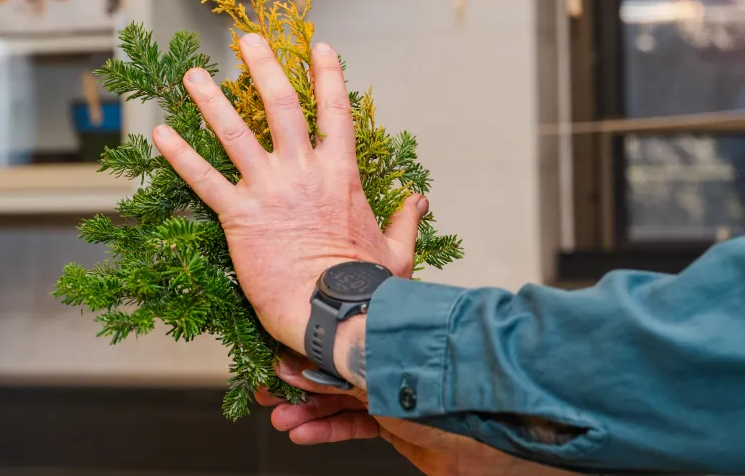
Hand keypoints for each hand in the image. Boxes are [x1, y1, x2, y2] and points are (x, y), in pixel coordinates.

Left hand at [152, 33, 428, 354]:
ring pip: (235, 133)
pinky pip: (204, 180)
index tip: (320, 47)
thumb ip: (406, 220)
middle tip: (247, 40)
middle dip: (264, 67)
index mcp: (341, 175)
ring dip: (211, 102)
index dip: (329, 76)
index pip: (336, 113)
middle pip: (281, 106)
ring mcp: (269, 191)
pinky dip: (180, 156)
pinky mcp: (240, 218)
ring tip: (192, 75)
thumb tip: (420, 201)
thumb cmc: (367, 288)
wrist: (337, 315)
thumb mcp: (397, 250)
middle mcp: (303, 172)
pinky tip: (160, 134)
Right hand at [261, 360, 580, 475]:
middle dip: (297, 381)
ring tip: (279, 417)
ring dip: (307, 411)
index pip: (335, 338)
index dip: (303, 349)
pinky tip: (304, 434)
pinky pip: (355, 427)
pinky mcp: (399, 426)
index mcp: (389, 336)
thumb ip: (351, 371)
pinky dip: (328, 432)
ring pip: (338, 401)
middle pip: (331, 369)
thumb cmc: (461, 391)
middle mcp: (389, 362)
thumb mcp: (398, 376)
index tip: (274, 357)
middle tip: (266, 389)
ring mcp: (393, 395)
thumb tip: (309, 365)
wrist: (507, 437)